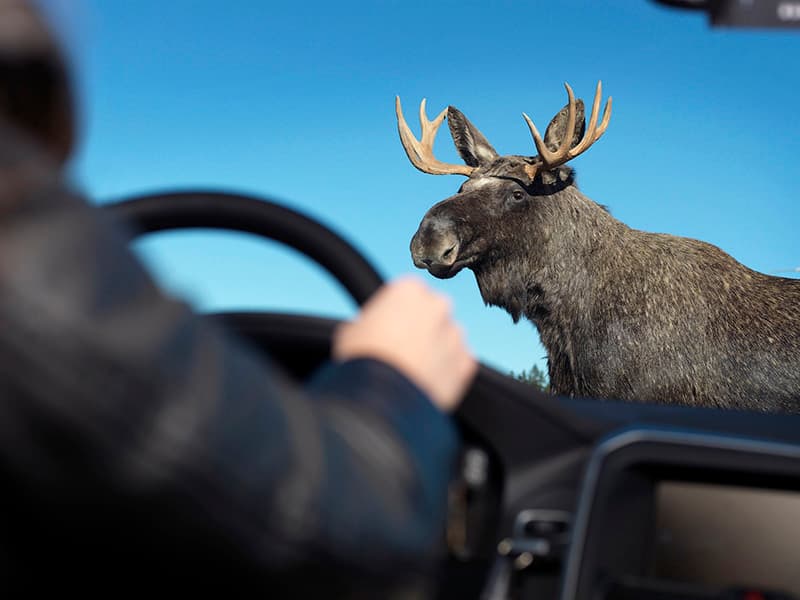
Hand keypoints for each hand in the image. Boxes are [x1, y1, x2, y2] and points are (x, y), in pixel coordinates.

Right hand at [332, 277, 476, 411]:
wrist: (383, 397)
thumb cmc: (363, 360)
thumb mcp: (351, 330)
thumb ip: (368, 322)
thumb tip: (366, 330)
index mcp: (409, 289)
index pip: (408, 294)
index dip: (396, 313)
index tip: (388, 329)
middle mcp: (439, 305)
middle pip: (431, 313)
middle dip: (420, 329)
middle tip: (401, 350)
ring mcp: (456, 334)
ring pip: (447, 339)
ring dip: (435, 350)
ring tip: (413, 370)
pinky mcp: (466, 362)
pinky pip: (458, 364)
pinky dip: (447, 372)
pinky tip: (427, 382)